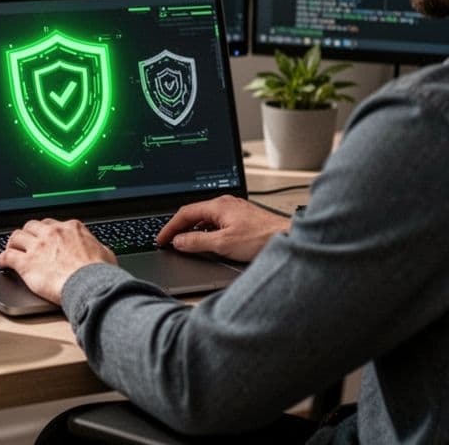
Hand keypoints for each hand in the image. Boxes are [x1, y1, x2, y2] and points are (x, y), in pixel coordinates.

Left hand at [0, 219, 117, 304]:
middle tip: (25, 242)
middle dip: (28, 233)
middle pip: (32, 226)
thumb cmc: (99, 273)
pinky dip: (2, 259)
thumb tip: (100, 250)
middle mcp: (52, 233)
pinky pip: (7, 256)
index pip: (52, 224)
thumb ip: (97, 247)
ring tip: (11, 249)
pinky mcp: (26, 262)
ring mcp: (38, 246)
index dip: (46, 231)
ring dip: (13, 243)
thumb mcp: (105, 253)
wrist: (90, 284)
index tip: (44, 237)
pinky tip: (1, 263)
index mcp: (71, 228)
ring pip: (16, 237)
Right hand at [156, 195, 289, 262]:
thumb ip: (197, 242)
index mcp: (218, 205)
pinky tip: (207, 242)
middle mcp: (225, 203)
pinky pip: (216, 222)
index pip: (185, 213)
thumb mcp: (223, 243)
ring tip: (185, 244)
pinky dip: (206, 231)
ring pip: (205, 218)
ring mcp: (234, 210)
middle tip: (169, 242)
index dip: (170, 227)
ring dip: (193, 230)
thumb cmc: (261, 238)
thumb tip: (179, 241)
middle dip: (179, 228)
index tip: (161, 239)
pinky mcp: (241, 218)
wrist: (287, 237)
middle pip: (194, 213)